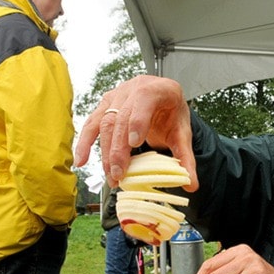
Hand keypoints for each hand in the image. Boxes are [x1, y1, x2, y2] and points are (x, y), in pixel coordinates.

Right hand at [74, 75, 198, 190]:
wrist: (163, 100)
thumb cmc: (172, 113)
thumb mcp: (183, 133)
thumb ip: (187, 158)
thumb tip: (191, 185)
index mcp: (159, 89)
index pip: (145, 100)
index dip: (138, 121)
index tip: (134, 143)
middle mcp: (135, 87)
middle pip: (121, 117)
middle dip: (118, 148)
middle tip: (120, 174)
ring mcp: (117, 94)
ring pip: (105, 122)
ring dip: (105, 152)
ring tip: (111, 175)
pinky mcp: (105, 104)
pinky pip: (92, 123)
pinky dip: (85, 143)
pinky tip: (81, 160)